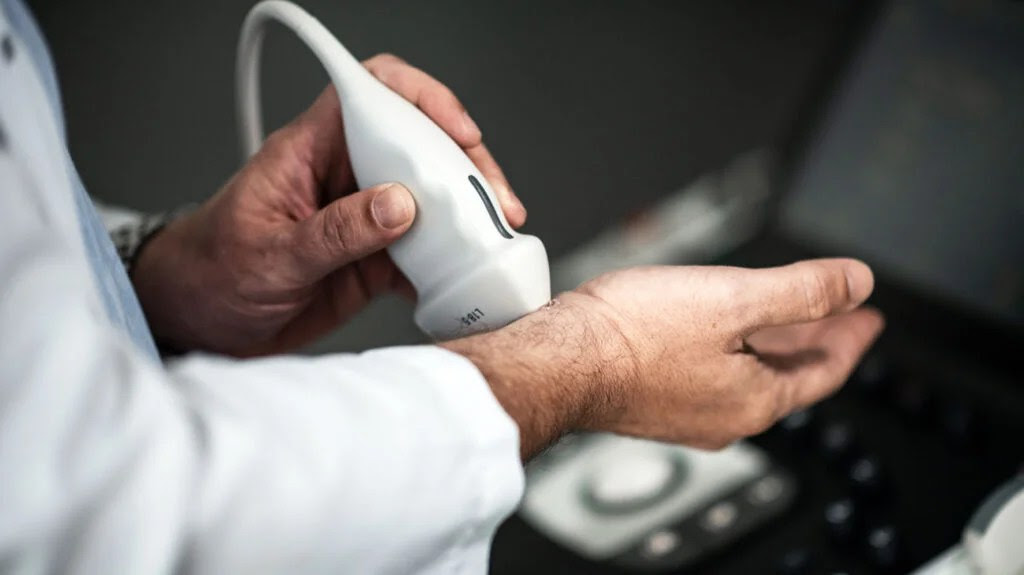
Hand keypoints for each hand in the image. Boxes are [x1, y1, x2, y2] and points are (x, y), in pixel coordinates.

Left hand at [133, 54, 524, 355]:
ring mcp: (363, 217)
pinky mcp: (373, 258)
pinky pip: (424, 252)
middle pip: (419, 146)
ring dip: (465, 219)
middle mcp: (343, 176)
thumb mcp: (271, 254)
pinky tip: (461, 282)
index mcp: (310, 151)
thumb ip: (335, 231)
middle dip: (465, 168)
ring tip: (491, 242)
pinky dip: (448, 266)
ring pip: (432, 200)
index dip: (421, 99)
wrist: (198, 322)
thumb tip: (400, 205)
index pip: (372, 93)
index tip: (458, 133)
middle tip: (495, 204)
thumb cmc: (212, 271)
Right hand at [443, 259, 883, 456]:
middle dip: (815, 339)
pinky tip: (715, 331)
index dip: (852, 338)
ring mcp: (687, 413)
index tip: (869, 318)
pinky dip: (731, 349)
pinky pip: (712, 375)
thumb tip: (856, 282)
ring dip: (771, 343)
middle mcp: (724, 416)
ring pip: (747, 374)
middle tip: (836, 317)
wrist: (559, 361)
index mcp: (753, 399)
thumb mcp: (734, 299)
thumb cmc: (631, 337)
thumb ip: (803, 290)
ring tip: (780, 317)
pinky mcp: (654, 402)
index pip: (823, 370)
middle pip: (787, 374)